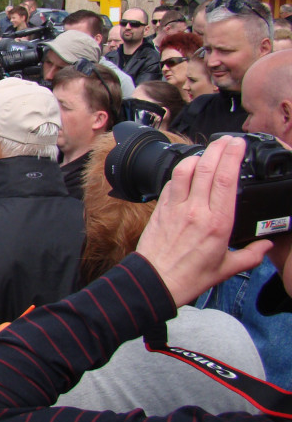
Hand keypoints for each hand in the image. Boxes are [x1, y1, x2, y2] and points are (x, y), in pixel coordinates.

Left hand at [136, 136, 271, 306]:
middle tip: (227, 140)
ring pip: (185, 171)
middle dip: (219, 149)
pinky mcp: (161, 209)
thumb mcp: (227, 268)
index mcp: (218, 223)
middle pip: (207, 168)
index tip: (238, 145)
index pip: (226, 180)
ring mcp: (176, 207)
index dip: (232, 157)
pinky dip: (180, 172)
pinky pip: (171, 183)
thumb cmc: (190, 277)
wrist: (155, 281)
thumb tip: (266, 245)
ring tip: (208, 150)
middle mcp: (196, 211)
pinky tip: (187, 170)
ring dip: (197, 156)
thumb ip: (250, 255)